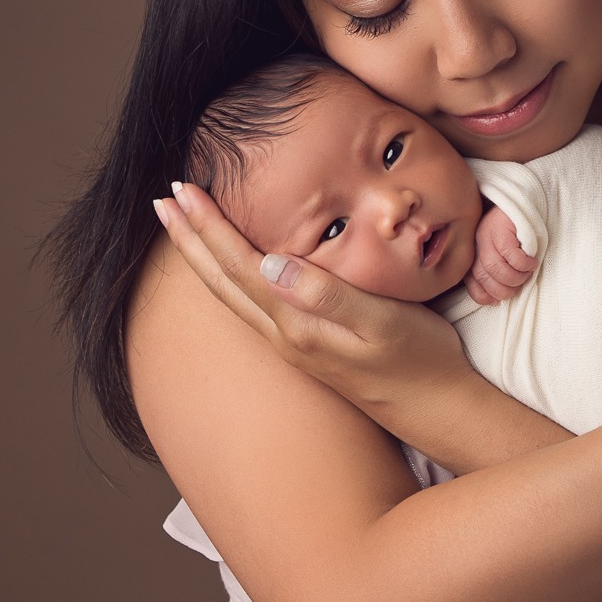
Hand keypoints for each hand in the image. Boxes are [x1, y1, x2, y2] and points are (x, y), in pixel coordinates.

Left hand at [152, 184, 471, 411]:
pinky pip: (253, 304)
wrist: (438, 410)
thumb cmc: (420, 360)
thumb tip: (270, 262)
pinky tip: (236, 268)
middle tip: (163, 202)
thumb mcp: (382, 322)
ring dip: (205, 259)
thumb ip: (327, 294)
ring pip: (233, 295)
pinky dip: (231, 276)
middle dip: (190, 240)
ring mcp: (294, 345)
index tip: (182, 190)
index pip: (240, 265)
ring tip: (185, 230)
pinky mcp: (308, 347)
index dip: (209, 227)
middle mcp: (285, 337)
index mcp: (297, 323)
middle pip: (222, 282)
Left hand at [464, 206, 537, 304]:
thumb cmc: (516, 233)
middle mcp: (476, 245)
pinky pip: (510, 255)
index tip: (498, 301)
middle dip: (503, 289)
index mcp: (474, 254)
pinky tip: (531, 261)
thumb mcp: (502, 254)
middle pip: (484, 276)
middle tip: (519, 286)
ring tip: (527, 273)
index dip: (485, 296)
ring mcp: (486, 235)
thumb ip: (496, 273)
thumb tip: (496, 300)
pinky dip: (523, 264)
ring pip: (495, 267)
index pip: (472, 283)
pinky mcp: (501, 228)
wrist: (523, 200)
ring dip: (515, 277)